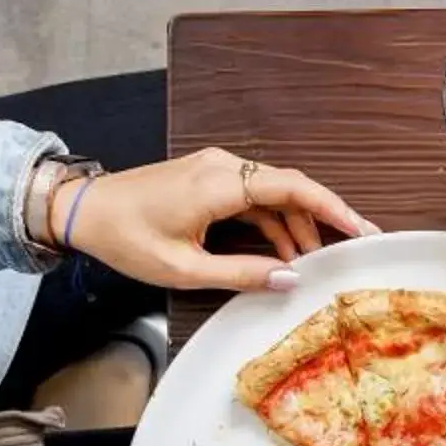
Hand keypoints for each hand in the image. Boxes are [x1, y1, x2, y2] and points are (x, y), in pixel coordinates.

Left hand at [51, 146, 376, 292]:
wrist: (83, 210)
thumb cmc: (125, 238)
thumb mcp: (185, 268)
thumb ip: (243, 273)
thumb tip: (291, 278)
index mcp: (220, 185)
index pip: (294, 188)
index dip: (334, 208)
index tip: (362, 230)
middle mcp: (223, 166)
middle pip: (291, 189)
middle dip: (324, 220)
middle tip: (353, 249)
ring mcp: (216, 168)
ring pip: (274, 193)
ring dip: (296, 226)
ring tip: (314, 263)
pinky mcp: (209, 177)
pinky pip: (254, 195)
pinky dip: (274, 221)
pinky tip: (283, 251)